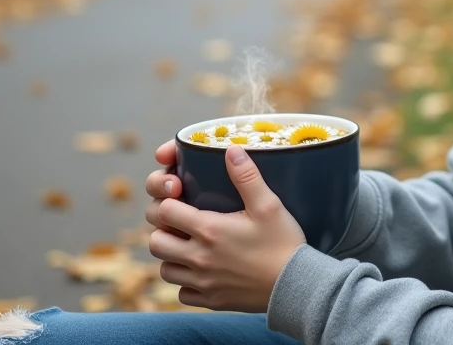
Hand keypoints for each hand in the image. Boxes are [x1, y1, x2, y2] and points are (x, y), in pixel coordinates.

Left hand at [146, 144, 306, 311]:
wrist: (296, 285)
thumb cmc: (283, 243)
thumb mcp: (268, 205)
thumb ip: (247, 176)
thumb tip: (231, 150)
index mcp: (209, 230)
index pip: (164, 211)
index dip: (168, 201)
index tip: (181, 198)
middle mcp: (199, 258)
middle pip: (156, 242)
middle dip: (164, 230)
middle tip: (181, 223)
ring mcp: (203, 283)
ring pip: (165, 269)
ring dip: (172, 257)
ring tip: (190, 246)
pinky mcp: (211, 301)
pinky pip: (182, 293)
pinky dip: (186, 283)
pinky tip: (203, 271)